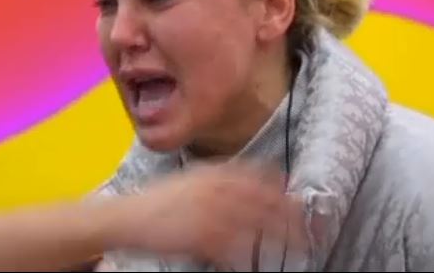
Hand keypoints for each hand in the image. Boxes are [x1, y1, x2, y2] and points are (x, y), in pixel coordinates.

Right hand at [114, 163, 305, 264]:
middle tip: (305, 225)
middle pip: (262, 199)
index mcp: (211, 173)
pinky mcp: (200, 235)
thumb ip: (216, 181)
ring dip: (278, 235)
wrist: (128, 217)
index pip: (255, 174)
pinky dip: (247, 255)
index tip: (294, 193)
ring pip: (254, 224)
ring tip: (296, 245)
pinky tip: (257, 262)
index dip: (278, 184)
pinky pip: (232, 247)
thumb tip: (244, 185)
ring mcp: (208, 212)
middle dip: (287, 212)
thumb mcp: (189, 181)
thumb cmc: (158, 202)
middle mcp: (213, 189)